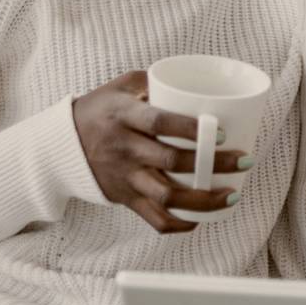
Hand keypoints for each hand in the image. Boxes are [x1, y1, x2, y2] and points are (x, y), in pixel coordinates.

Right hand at [71, 70, 248, 233]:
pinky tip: (200, 219)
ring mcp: (125, 177)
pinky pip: (153, 218)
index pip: (159, 123)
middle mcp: (124, 148)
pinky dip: (179, 223)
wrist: (61, 145)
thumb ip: (155, 81)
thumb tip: (197, 84)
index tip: (221, 133)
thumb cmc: (100, 108)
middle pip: (171, 161)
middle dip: (212, 165)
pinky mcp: (124, 198)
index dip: (190, 129)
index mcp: (124, 116)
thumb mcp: (122, 85)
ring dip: (203, 200)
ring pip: (166, 196)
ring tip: (231, 195)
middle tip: (244, 160)